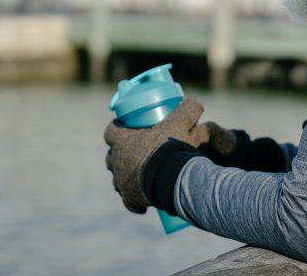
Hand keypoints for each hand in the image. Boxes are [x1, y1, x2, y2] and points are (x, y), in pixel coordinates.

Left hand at [104, 98, 203, 213]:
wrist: (171, 177)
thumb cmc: (170, 147)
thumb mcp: (181, 122)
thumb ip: (188, 109)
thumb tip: (195, 103)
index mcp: (122, 141)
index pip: (110, 131)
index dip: (116, 128)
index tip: (124, 127)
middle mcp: (116, 162)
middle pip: (111, 156)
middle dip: (120, 153)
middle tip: (136, 151)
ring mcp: (121, 182)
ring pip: (117, 179)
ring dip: (126, 176)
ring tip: (140, 175)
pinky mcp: (129, 199)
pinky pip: (128, 201)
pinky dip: (134, 201)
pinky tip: (140, 203)